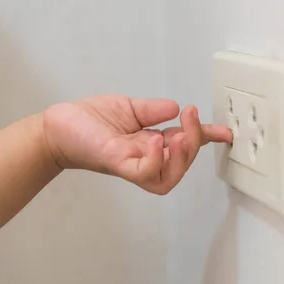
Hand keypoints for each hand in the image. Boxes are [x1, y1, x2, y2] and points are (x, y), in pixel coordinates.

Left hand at [42, 95, 231, 194]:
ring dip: (183, 157)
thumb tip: (177, 107)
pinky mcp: (119, 165)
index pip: (187, 143)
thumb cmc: (88, 121)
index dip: (208, 138)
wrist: (58, 127)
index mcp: (153, 144)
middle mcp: (147, 158)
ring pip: (171, 175)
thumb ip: (154, 110)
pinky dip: (156, 160)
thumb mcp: (130, 108)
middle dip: (197, 140)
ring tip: (183, 136)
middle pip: (184, 160)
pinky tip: (156, 141)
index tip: (226, 132)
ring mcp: (134, 165)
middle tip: (192, 117)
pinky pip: (146, 174)